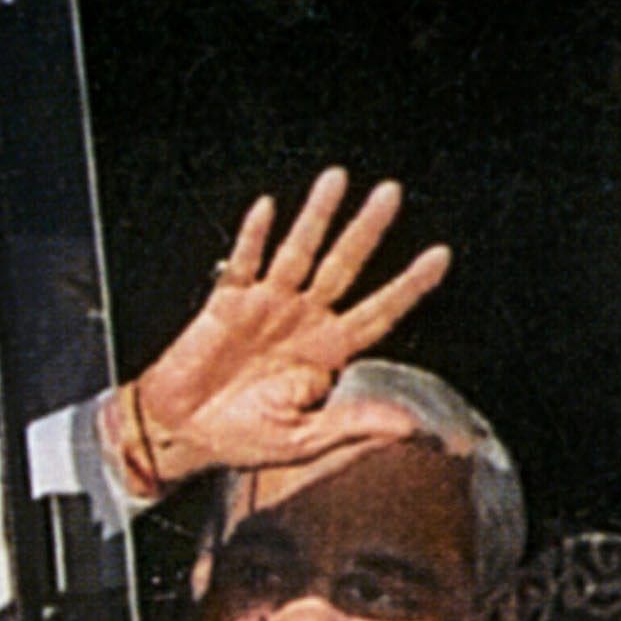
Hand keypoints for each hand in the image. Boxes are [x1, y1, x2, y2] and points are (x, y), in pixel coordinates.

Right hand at [104, 169, 450, 502]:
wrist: (181, 433)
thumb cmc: (241, 440)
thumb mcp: (304, 441)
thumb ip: (353, 425)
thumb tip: (409, 427)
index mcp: (326, 352)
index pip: (378, 312)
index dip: (409, 286)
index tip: (439, 256)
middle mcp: (302, 320)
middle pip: (344, 266)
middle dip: (367, 229)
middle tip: (391, 192)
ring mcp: (266, 306)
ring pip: (299, 252)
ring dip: (317, 216)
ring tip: (337, 179)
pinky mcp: (228, 302)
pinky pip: (244, 262)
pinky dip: (255, 237)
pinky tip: (269, 209)